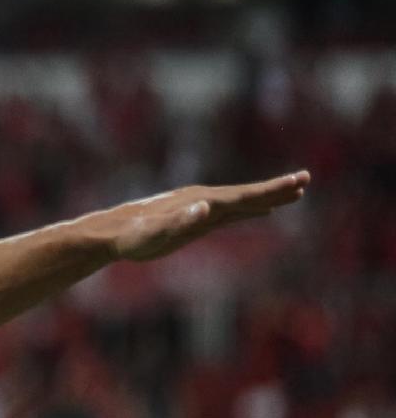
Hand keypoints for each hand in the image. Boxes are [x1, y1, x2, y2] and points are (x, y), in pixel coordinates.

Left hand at [100, 171, 309, 262]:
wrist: (111, 235)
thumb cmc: (133, 238)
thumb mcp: (155, 234)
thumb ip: (181, 221)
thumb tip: (205, 206)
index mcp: (200, 202)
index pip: (243, 196)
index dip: (271, 190)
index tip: (298, 181)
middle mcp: (202, 200)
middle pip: (247, 195)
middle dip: (277, 189)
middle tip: (306, 179)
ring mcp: (199, 208)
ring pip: (241, 202)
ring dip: (267, 198)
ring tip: (294, 193)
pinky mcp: (194, 219)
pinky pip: (228, 213)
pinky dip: (248, 210)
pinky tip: (259, 211)